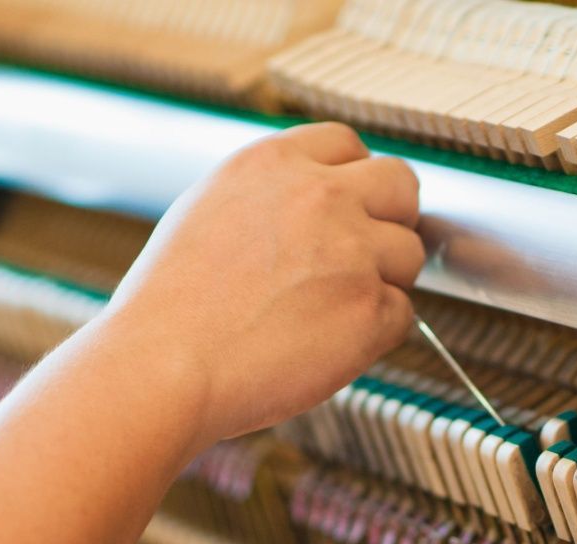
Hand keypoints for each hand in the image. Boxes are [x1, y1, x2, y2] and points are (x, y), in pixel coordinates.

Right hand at [102, 122, 423, 448]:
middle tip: (364, 257)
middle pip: (401, 184)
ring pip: (410, 253)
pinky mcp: (371, 308)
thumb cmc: (173, 307)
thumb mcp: (209, 210)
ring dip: (385, 281)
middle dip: (392, 219)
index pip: (348, 145)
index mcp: (275, 162)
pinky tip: (328, 344)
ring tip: (331, 311)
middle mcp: (321, 195)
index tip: (350, 209)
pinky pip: (402, 314)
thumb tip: (315, 201)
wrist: (166, 365)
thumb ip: (272, 195)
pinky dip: (376, 333)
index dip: (355, 180)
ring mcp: (353, 250)